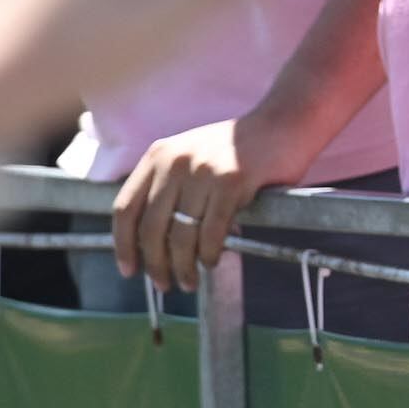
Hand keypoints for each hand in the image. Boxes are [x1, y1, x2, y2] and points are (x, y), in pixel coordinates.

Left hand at [108, 114, 310, 291]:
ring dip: (183, 267)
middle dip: (155, 264)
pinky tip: (213, 261)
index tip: (129, 270)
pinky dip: (210, 254)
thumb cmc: (238, 149)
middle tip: (165, 285)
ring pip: (181, 235)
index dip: (124, 245)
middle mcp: (174, 161)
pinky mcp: (232, 181)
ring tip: (190, 281)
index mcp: (158, 156)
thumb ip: (168, 188)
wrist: (284, 122)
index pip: (125, 208)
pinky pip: (212, 231)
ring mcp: (203, 170)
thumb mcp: (191, 157)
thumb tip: (151, 243)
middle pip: (151, 228)